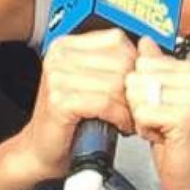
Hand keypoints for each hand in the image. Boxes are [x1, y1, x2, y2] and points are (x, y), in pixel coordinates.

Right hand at [18, 29, 137, 179]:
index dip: (133, 64)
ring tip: (128, 119)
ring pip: (116, 84)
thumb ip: (111, 64)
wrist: (43, 150)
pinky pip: (106, 103)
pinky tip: (120, 126)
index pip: (116, 40)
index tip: (135, 85)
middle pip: (119, 62)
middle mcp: (59, 57)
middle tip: (134, 107)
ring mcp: (57, 78)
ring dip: (130, 107)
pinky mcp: (60, 101)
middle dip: (134, 89)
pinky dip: (120, 118)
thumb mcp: (90, 82)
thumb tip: (147, 50)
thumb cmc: (71, 120)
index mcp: (65, 46)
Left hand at [125, 37, 189, 189]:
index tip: (162, 105)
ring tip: (163, 127)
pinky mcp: (186, 116)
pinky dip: (144, 129)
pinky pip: (140, 113)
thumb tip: (144, 41)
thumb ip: (155, 67)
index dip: (142, 88)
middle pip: (136, 77)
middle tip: (162, 119)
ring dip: (141, 116)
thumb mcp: (164, 97)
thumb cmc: (180, 140)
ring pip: (135, 94)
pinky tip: (163, 137)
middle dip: (139, 103)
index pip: (141, 62)